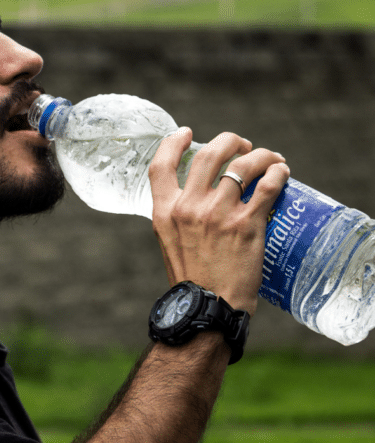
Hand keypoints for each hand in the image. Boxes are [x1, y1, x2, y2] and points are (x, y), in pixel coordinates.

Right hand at [149, 128, 289, 314]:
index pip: (160, 165)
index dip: (172, 142)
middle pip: (209, 154)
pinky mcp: (247, 224)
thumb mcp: (169, 242)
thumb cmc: (191, 280)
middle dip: (229, 141)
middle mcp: (189, 208)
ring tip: (269, 158)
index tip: (185, 133)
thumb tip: (196, 198)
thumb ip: (178, 217)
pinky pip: (267, 185)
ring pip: (243, 164)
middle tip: (242, 146)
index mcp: (164, 212)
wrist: (208, 308)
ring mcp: (218, 214)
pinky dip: (277, 173)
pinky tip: (282, 172)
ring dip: (260, 155)